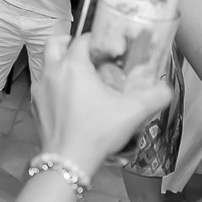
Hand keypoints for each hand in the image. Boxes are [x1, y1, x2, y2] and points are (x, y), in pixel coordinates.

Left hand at [30, 33, 170, 168]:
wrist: (68, 161)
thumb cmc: (98, 131)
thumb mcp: (133, 112)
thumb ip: (155, 97)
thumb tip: (167, 89)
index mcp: (73, 66)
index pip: (82, 40)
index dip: (96, 40)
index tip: (107, 48)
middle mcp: (52, 72)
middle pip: (55, 44)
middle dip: (69, 42)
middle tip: (86, 53)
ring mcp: (40, 89)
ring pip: (47, 65)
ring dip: (60, 64)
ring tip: (79, 77)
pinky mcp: (34, 106)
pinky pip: (43, 86)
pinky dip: (54, 85)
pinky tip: (69, 100)